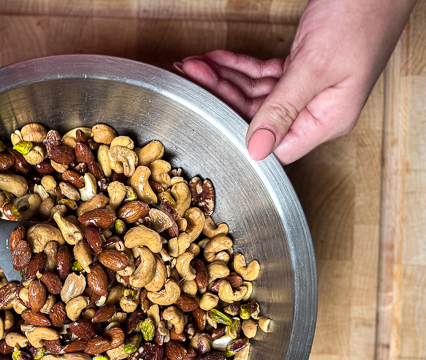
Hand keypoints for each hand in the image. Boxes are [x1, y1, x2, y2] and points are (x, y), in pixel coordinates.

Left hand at [174, 0, 414, 164]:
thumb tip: (256, 150)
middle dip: (220, 94)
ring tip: (194, 65)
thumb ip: (283, 109)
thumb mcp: (316, 67)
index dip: (240, 136)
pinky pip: (262, 75)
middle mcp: (316, 110)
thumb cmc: (362, 16)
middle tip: (190, 76)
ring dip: (224, 77)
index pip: (275, 147)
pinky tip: (216, 58)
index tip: (209, 116)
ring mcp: (308, 90)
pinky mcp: (301, 69)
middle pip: (257, 117)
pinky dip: (238, 65)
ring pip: (255, 94)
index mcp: (327, 119)